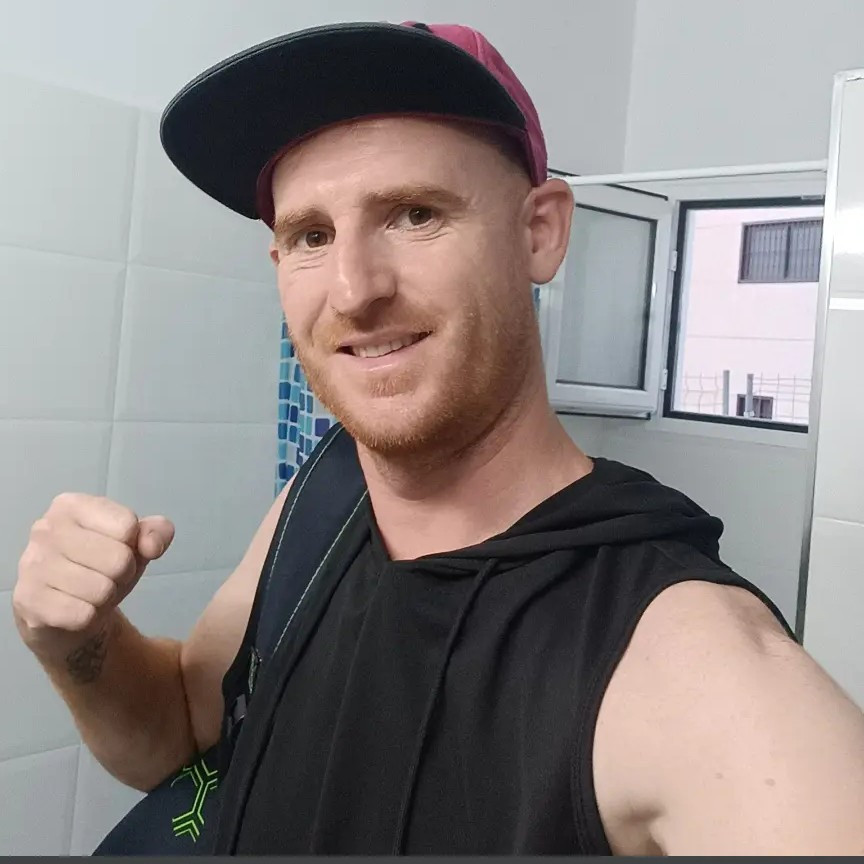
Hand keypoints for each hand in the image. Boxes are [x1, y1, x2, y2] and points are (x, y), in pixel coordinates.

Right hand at [12, 493, 174, 667]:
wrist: (64, 610)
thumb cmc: (101, 567)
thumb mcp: (135, 543)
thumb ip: (156, 532)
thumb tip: (152, 545)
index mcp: (71, 505)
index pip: (127, 525)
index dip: (133, 545)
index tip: (118, 550)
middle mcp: (45, 529)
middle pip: (119, 559)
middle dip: (122, 574)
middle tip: (105, 576)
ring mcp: (32, 564)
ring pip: (101, 589)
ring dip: (105, 597)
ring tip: (90, 591)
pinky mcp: (28, 600)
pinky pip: (81, 615)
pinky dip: (88, 617)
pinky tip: (75, 608)